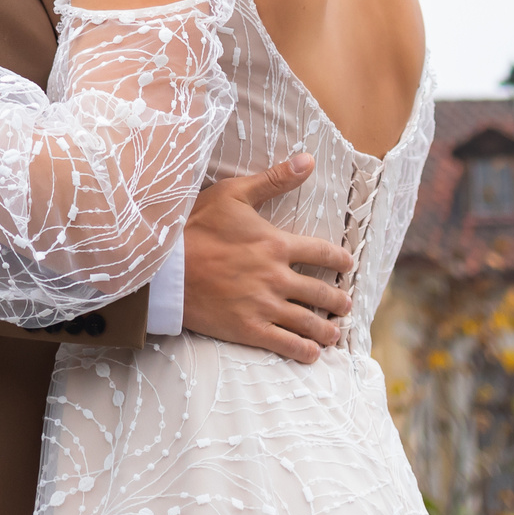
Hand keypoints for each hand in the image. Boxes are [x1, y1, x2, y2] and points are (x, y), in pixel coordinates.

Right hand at [180, 153, 356, 364]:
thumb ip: (274, 179)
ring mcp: (264, 305)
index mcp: (277, 244)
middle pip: (320, 292)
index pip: (321, 252)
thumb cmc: (196, 226)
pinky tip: (312, 354)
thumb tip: (308, 160)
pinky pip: (284, 344)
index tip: (347, 264)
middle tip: (346, 304)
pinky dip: (303, 351)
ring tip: (335, 333)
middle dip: (338, 300)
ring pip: (307, 322)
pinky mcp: (248, 328)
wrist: (166, 266)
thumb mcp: (234, 193)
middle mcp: (277, 278)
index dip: (339, 259)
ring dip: (326, 329)